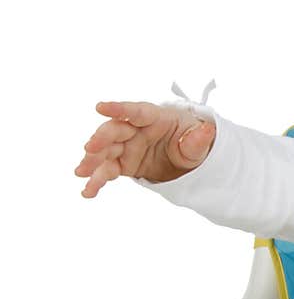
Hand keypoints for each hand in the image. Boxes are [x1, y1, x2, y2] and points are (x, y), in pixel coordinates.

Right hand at [75, 101, 215, 197]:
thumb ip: (198, 139)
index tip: (100, 107)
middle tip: (90, 148)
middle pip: (115, 131)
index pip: (136, 111)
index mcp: (155, 117)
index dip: (118, 108)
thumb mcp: (199, 142)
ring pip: (106, 152)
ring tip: (81, 173)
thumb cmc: (191, 140)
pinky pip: (108, 171)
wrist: (187, 158)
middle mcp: (136, 130)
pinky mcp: (123, 164)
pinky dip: (97, 181)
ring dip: (92, 161)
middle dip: (101, 138)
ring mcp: (127, 147)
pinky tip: (88, 191)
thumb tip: (208, 130)